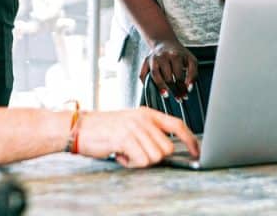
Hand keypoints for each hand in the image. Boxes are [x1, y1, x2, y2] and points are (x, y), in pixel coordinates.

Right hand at [75, 108, 198, 167]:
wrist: (80, 127)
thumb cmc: (104, 128)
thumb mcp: (131, 123)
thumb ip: (149, 132)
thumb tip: (166, 150)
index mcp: (147, 113)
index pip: (177, 125)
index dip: (190, 140)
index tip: (196, 151)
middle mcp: (143, 119)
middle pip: (167, 148)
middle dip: (154, 157)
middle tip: (137, 153)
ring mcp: (134, 127)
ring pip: (154, 157)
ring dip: (140, 161)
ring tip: (126, 153)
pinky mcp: (125, 138)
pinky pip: (140, 160)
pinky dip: (130, 163)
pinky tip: (120, 155)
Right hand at [139, 41, 197, 99]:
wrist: (164, 42)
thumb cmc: (179, 54)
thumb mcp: (191, 60)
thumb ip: (193, 73)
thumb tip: (189, 88)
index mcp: (175, 55)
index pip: (179, 75)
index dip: (182, 87)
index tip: (185, 95)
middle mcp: (163, 56)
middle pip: (168, 77)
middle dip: (174, 90)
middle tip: (178, 98)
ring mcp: (152, 59)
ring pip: (155, 75)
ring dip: (161, 87)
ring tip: (166, 95)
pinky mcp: (145, 62)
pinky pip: (142, 74)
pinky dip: (145, 83)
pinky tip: (153, 89)